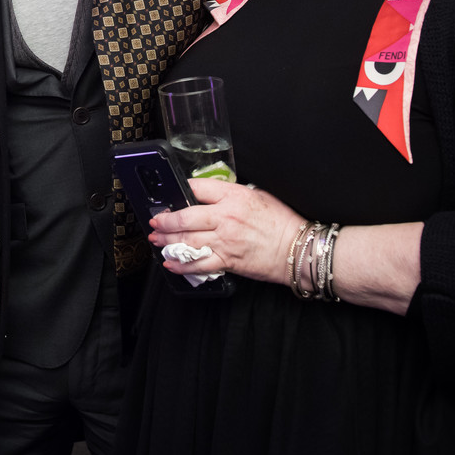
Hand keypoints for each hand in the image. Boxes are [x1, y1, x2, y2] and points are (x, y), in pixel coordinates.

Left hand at [148, 179, 303, 284]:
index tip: (172, 196)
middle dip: (164, 220)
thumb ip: (233, 194)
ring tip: (156, 240)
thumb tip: (213, 193)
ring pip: (186, 240)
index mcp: (234, 196)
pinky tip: (170, 263)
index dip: (181, 191)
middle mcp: (226, 217)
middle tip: (155, 221)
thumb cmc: (283, 222)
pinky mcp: (228, 261)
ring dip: (167, 241)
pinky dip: (181, 265)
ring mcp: (225, 241)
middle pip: (184, 217)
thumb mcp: (259, 195)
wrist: (299, 250)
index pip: (196, 189)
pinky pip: (198, 264)